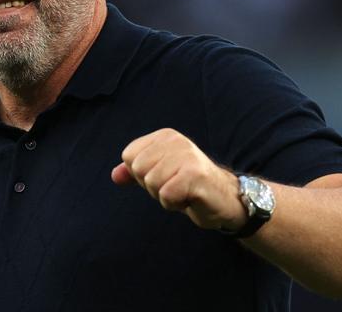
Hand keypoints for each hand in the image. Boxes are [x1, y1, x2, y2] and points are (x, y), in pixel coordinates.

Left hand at [111, 128, 246, 230]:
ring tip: (183, 191)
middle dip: (152, 186)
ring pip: (151, 183)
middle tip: (175, 186)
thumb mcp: (159, 176)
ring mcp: (186, 156)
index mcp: (164, 137)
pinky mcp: (195, 175)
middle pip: (138, 169)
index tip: (164, 177)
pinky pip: (166, 196)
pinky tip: (190, 198)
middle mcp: (176, 141)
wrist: (226, 200)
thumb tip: (115, 175)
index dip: (141, 174)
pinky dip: (174, 204)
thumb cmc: (189, 187)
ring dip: (165, 196)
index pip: (129, 156)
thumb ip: (135, 173)